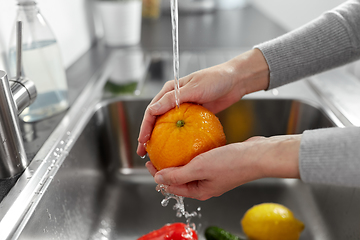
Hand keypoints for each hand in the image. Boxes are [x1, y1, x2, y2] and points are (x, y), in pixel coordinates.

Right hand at [137, 49, 268, 155]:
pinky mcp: (195, 114)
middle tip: (144, 152)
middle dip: (148, 136)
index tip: (143, 140)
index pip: (152, 110)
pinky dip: (177, 138)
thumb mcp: (193, 88)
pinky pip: (183, 127)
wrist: (235, 80)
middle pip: (156, 120)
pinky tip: (176, 149)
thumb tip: (152, 110)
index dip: (145, 126)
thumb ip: (172, 99)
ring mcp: (185, 107)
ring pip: (168, 125)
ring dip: (161, 139)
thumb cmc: (215, 79)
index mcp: (170, 90)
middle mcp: (174, 99)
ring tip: (156, 154)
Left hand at [146, 135, 300, 199]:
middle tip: (157, 154)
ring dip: (179, 159)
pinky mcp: (219, 164)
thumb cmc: (231, 163)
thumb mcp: (199, 168)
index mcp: (199, 191)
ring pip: (190, 168)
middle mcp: (205, 185)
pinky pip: (200, 159)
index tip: (149, 162)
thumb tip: (158, 179)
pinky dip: (192, 153)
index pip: (172, 187)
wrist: (257, 155)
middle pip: (179, 178)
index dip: (158, 175)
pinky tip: (190, 141)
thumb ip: (177, 175)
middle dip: (166, 168)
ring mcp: (213, 175)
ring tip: (170, 147)